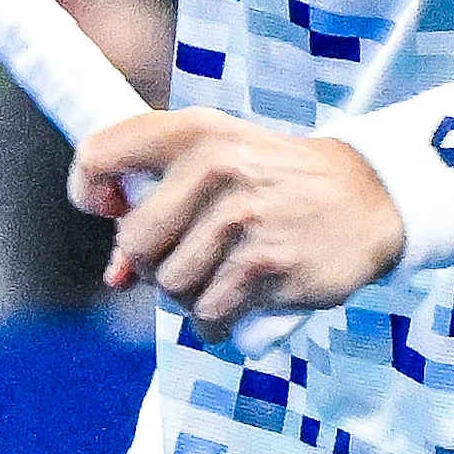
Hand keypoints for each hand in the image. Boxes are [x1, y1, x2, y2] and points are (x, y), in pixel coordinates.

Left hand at [72, 107, 405, 331]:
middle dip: (150, 263)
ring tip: (220, 277)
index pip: (99, 154)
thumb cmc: (274, 182)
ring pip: (171, 286)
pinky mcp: (268, 266)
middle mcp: (215, 168)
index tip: (109, 209)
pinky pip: (209, 315)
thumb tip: (115, 276)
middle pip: (135, 242)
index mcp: (195, 131)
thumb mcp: (219, 163)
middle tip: (185, 256)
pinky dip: (215, 322)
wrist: (366, 197)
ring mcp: (243, 219)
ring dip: (188, 296)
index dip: (88, 191)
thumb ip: (159, 204)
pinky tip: (237, 304)